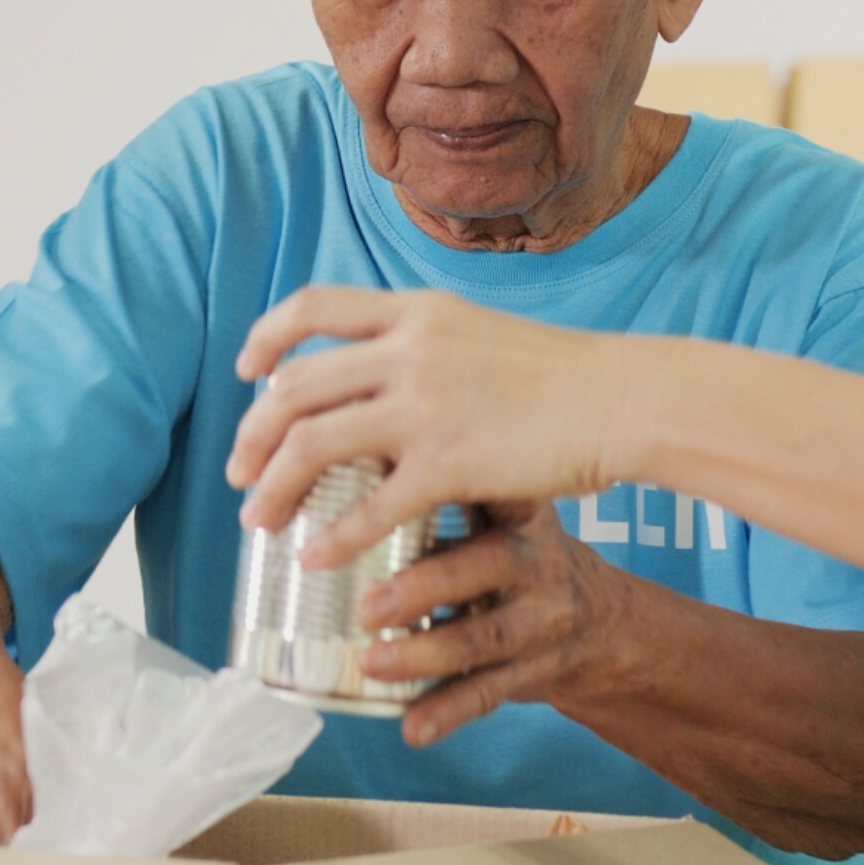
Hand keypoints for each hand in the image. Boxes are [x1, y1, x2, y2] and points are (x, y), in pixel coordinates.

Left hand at [227, 287, 626, 567]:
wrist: (624, 398)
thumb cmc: (558, 375)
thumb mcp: (475, 332)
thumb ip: (419, 343)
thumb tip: (369, 366)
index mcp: (414, 312)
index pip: (311, 305)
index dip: (266, 337)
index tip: (247, 372)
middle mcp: (408, 349)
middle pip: (293, 386)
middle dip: (252, 434)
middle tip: (238, 471)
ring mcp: (425, 405)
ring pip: (311, 444)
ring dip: (272, 486)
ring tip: (257, 520)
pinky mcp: (449, 462)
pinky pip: (368, 506)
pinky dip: (332, 535)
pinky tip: (314, 559)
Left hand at [353, 500, 626, 748]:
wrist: (597, 622)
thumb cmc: (509, 554)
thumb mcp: (492, 515)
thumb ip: (432, 505)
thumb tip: (329, 495)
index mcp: (517, 509)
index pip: (488, 489)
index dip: (440, 492)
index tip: (386, 498)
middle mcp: (536, 560)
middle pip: (485, 566)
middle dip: (424, 588)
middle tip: (366, 606)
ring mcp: (542, 619)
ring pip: (485, 638)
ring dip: (423, 655)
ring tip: (370, 663)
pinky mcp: (535, 670)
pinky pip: (488, 691)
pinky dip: (446, 712)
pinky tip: (412, 728)